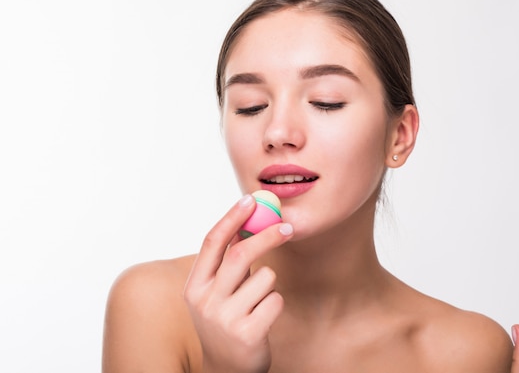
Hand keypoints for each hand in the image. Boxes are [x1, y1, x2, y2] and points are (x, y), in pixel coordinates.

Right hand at [184, 194, 293, 372]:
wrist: (226, 369)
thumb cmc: (225, 320)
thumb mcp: (217, 292)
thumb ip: (228, 261)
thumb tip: (250, 220)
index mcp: (194, 286)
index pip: (211, 243)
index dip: (231, 218)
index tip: (250, 199)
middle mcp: (205, 302)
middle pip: (240, 254)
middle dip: (267, 235)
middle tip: (288, 227)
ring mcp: (225, 319)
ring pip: (265, 278)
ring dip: (269, 283)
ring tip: (258, 301)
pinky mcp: (248, 334)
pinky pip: (275, 300)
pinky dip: (275, 303)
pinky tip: (263, 318)